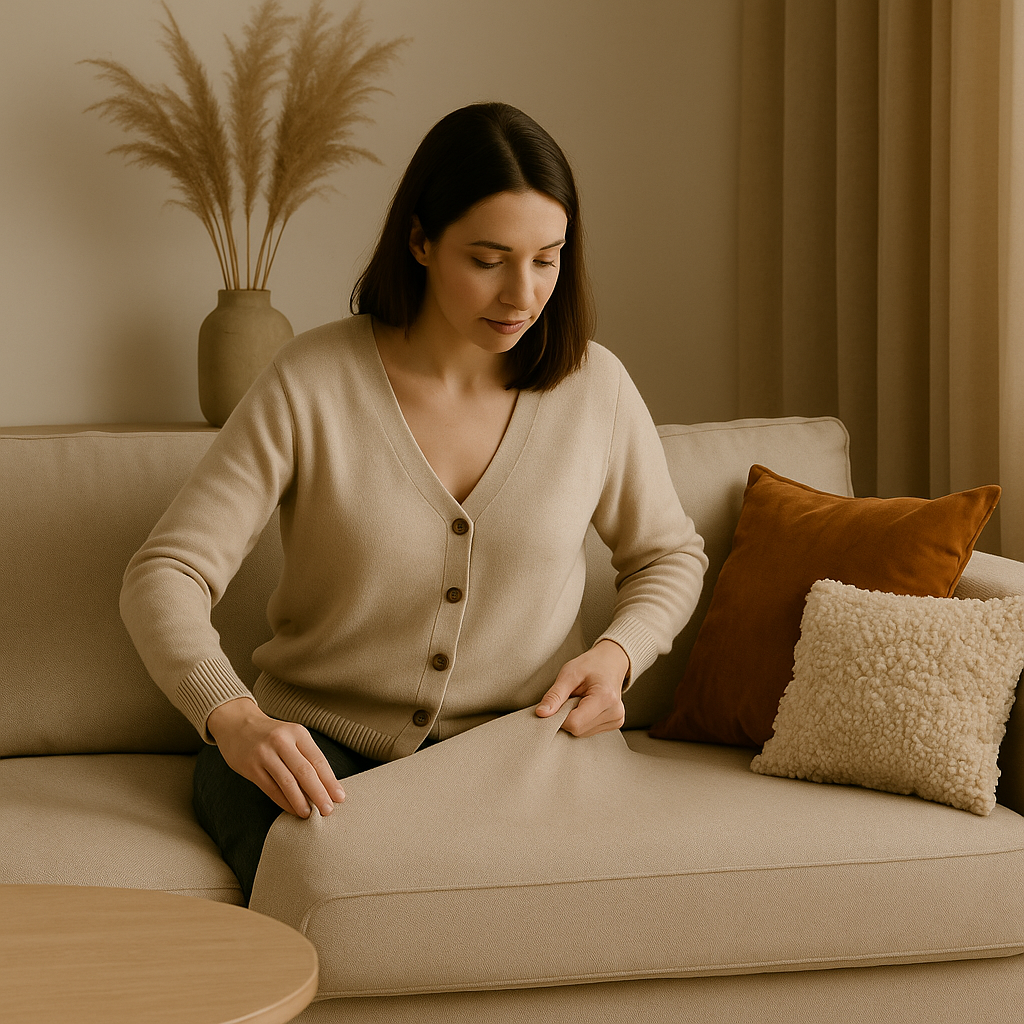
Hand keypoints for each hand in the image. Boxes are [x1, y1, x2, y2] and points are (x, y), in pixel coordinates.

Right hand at [206, 698, 345, 817]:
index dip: (330, 780)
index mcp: (298, 732)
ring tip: (310, 814)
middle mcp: (282, 741)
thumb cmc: (271, 735)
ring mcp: (265, 754)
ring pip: (287, 782)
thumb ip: (306, 757)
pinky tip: (293, 809)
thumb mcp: (292, 736)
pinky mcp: (251, 767)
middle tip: (328, 810)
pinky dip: (284, 801)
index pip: (318, 760)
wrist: (237, 724)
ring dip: (301, 801)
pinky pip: (271, 789)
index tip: (340, 797)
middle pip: (305, 771)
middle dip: (319, 793)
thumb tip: (325, 786)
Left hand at [535, 639, 628, 736]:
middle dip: (567, 716)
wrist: (610, 662)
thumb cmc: (590, 665)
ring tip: (581, 700)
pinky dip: (583, 721)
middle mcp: (615, 712)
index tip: (559, 701)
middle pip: (578, 730)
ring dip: (575, 719)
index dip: (559, 715)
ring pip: (582, 733)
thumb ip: (554, 695)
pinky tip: (587, 706)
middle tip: (571, 697)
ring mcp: (617, 719)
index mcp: (605, 698)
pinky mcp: (615, 723)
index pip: (574, 723)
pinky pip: (589, 731)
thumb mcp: (569, 674)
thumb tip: (540, 713)